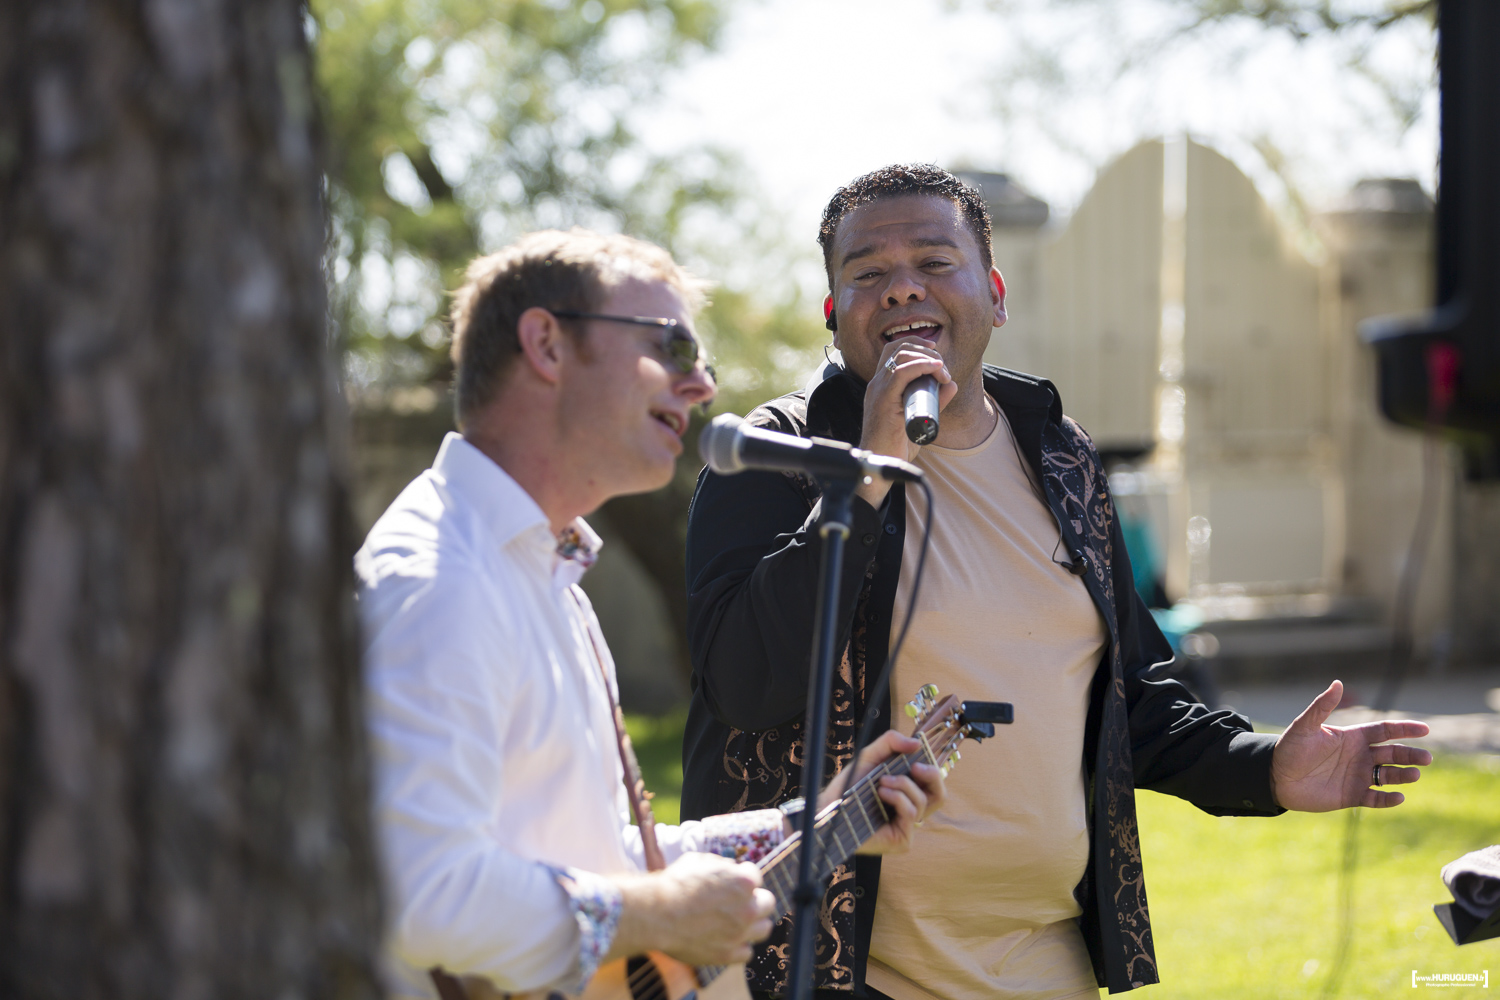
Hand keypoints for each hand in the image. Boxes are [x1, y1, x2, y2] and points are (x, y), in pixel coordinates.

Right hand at [608, 852, 775, 964]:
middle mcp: (748, 908)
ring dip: (753, 923)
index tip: (731, 881)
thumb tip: (729, 869)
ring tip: (736, 920)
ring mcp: (740, 933)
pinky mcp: (728, 954)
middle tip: (738, 900)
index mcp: (743, 882)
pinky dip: (739, 945)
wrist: (656, 914)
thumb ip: (721, 865)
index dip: (742, 876)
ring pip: (764, 928)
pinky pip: (747, 952)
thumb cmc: (674, 885)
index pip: (756, 876)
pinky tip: (726, 938)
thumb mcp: (699, 860)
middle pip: (768, 902)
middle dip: (754, 899)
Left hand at [813, 730, 945, 855]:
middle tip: (916, 767)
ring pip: (923, 801)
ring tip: (882, 782)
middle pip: (939, 795)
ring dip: (903, 785)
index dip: (932, 770)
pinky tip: (881, 794)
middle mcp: (910, 811)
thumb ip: (891, 742)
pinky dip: (898, 798)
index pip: (933, 784)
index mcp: (908, 794)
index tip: (918, 758)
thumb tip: (918, 743)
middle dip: (932, 776)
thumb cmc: (849, 785)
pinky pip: (911, 814)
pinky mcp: (902, 840)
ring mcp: (907, 828)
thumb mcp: (871, 755)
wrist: (829, 806)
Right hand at [854, 338, 954, 507]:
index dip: (916, 346)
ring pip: (901, 356)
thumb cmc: (895, 446)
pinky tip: (936, 369)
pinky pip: (902, 372)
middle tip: (942, 365)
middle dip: (925, 350)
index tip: (936, 355)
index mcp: (881, 385)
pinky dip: (922, 365)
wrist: (881, 464)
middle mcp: (876, 383)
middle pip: (898, 348)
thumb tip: (952, 384)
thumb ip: (935, 401)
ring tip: (942, 371)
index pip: (894, 351)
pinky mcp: (883, 399)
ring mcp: (878, 389)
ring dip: (927, 358)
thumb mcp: (919, 418)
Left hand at [1269, 679, 1431, 810]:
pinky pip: (1375, 799)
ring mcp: (1357, 776)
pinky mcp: (1351, 796)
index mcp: (1352, 737)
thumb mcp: (1305, 726)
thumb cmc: (1289, 749)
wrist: (1275, 777)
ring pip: (1388, 776)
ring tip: (1414, 775)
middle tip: (1426, 758)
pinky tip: (1399, 797)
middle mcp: (1359, 756)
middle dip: (1410, 755)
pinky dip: (1388, 799)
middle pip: (1392, 754)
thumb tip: (1337, 683)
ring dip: (1402, 775)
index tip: (1424, 729)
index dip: (1404, 729)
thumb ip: (1322, 707)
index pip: (1384, 731)